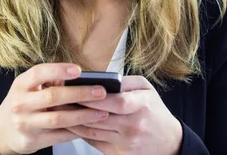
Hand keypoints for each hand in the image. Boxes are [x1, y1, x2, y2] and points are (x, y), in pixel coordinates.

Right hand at [0, 63, 110, 154]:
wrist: (2, 131)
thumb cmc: (23, 102)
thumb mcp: (29, 87)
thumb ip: (49, 81)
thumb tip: (80, 78)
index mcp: (21, 85)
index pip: (39, 73)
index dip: (59, 71)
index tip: (79, 70)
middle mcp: (21, 103)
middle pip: (53, 97)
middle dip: (80, 94)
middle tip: (101, 92)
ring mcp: (25, 124)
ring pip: (58, 119)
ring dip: (83, 115)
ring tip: (102, 112)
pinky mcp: (32, 141)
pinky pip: (59, 136)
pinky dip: (77, 131)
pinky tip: (91, 126)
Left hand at [65, 76, 182, 154]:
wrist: (167, 141)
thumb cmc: (155, 111)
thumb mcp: (147, 89)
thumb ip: (125, 82)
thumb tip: (101, 79)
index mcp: (143, 105)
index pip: (117, 102)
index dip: (95, 97)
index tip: (77, 89)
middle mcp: (134, 125)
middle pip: (100, 117)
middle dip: (77, 108)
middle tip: (59, 98)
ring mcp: (126, 142)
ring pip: (92, 131)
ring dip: (73, 121)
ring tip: (59, 110)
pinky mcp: (118, 154)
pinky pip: (93, 142)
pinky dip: (80, 133)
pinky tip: (70, 124)